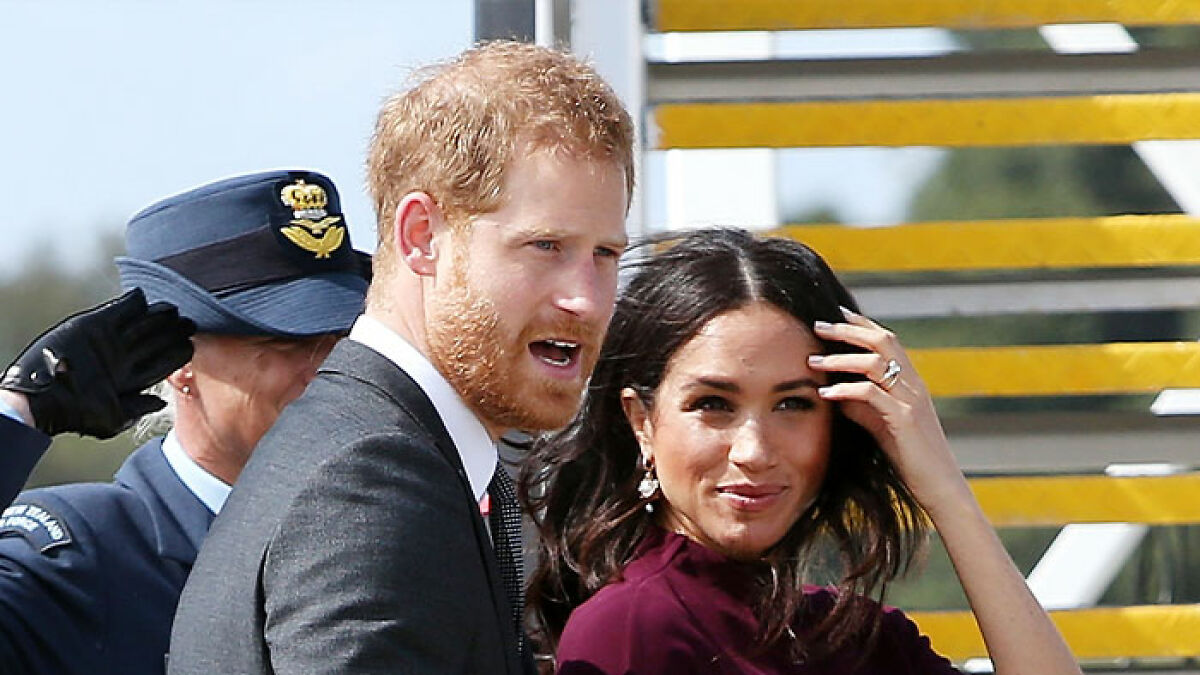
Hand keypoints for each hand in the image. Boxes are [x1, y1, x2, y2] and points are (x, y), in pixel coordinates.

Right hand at [0, 289, 195, 438]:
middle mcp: (125, 357)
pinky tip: (144, 299)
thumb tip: (161, 402)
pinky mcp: (94, 325)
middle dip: (173, 330)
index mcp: (133, 377)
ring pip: (143, 323)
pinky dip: (132, 303)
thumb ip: (138, 408)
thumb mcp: (112, 418)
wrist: (41, 400)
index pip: (164, 361)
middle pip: (158, 339)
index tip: (190, 345)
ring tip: (171, 310)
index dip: (179, 352)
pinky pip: (119, 310)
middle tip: (188, 322)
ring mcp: (111, 340)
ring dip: (158, 315)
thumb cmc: (76, 414)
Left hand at [808, 307, 968, 515]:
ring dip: (840, 358)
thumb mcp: (882, 424)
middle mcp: (913, 384)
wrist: (939, 486)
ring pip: (875, 363)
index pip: (887, 340)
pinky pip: (871, 394)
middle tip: (817, 325)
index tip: (834, 314)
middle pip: (882, 341)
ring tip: (812, 361)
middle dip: (847, 330)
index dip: (861, 324)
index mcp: (911, 381)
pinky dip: (845, 390)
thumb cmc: (910, 456)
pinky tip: (825, 393)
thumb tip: (834, 390)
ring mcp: (911, 400)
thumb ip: (862, 405)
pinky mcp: (905, 419)